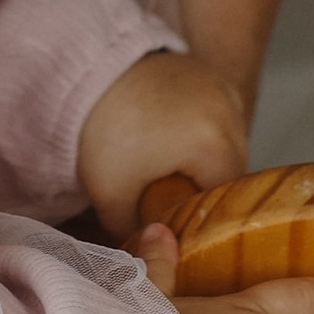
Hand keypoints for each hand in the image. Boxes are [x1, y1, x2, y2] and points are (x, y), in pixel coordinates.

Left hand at [76, 47, 247, 241]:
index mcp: (215, 145)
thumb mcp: (112, 197)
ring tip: (167, 160)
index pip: (226, 197)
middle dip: (204, 183)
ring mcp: (221, 87)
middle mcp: (229, 112)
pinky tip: (169, 134)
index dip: (202, 212)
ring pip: (227, 139)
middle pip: (233, 166)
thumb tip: (150, 243)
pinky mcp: (207, 72)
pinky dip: (200, 128)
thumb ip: (138, 231)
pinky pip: (217, 114)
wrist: (81, 69)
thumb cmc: (98, 131)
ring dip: (204, 154)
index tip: (177, 216)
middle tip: (170, 192)